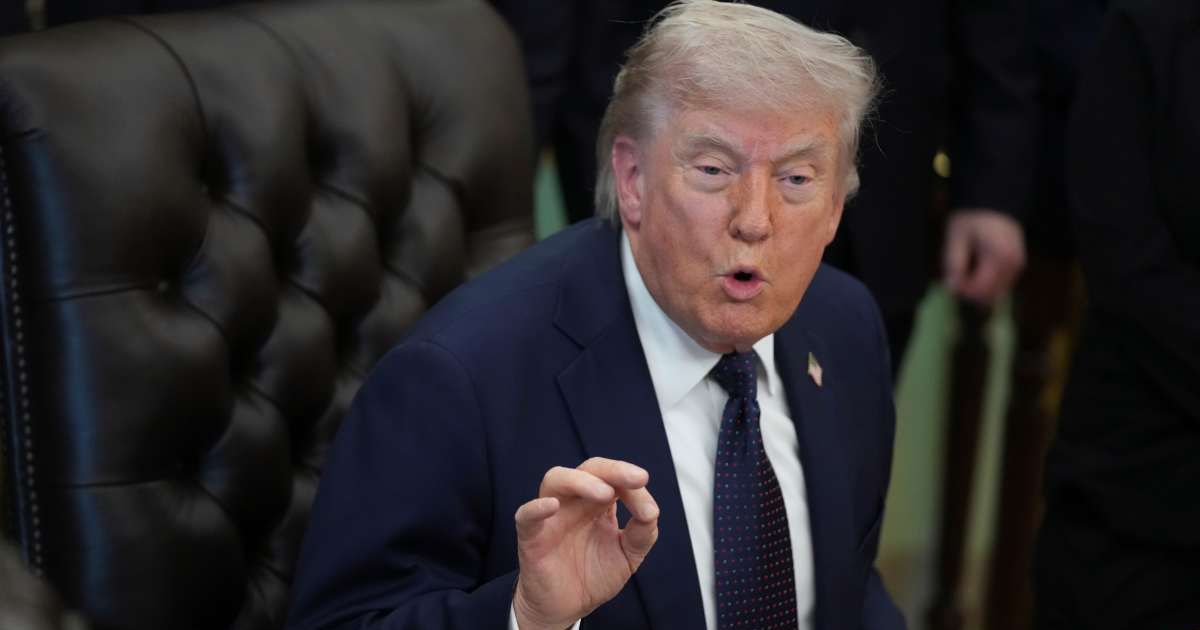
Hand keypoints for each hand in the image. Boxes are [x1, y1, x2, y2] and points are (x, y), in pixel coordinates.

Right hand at [512, 457, 659, 629]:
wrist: (567, 609)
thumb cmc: (594, 576)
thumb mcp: (628, 555)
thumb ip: (643, 533)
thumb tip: (651, 511)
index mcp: (598, 503)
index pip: (614, 479)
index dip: (632, 486)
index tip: (649, 511)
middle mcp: (574, 502)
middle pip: (589, 469)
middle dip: (613, 470)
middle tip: (637, 479)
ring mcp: (552, 516)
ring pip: (556, 480)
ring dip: (581, 481)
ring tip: (605, 494)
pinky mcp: (531, 537)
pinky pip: (526, 515)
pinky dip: (536, 508)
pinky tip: (552, 506)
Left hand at [942, 208, 1025, 306]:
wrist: (993, 199)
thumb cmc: (973, 216)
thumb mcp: (956, 237)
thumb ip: (953, 264)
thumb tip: (951, 287)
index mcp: (999, 258)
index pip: (980, 289)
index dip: (962, 290)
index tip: (949, 280)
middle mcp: (1013, 266)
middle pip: (990, 295)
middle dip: (970, 291)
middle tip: (955, 277)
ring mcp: (1018, 266)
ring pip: (996, 292)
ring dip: (978, 288)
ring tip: (965, 270)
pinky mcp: (1017, 264)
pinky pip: (1001, 284)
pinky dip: (986, 282)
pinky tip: (975, 268)